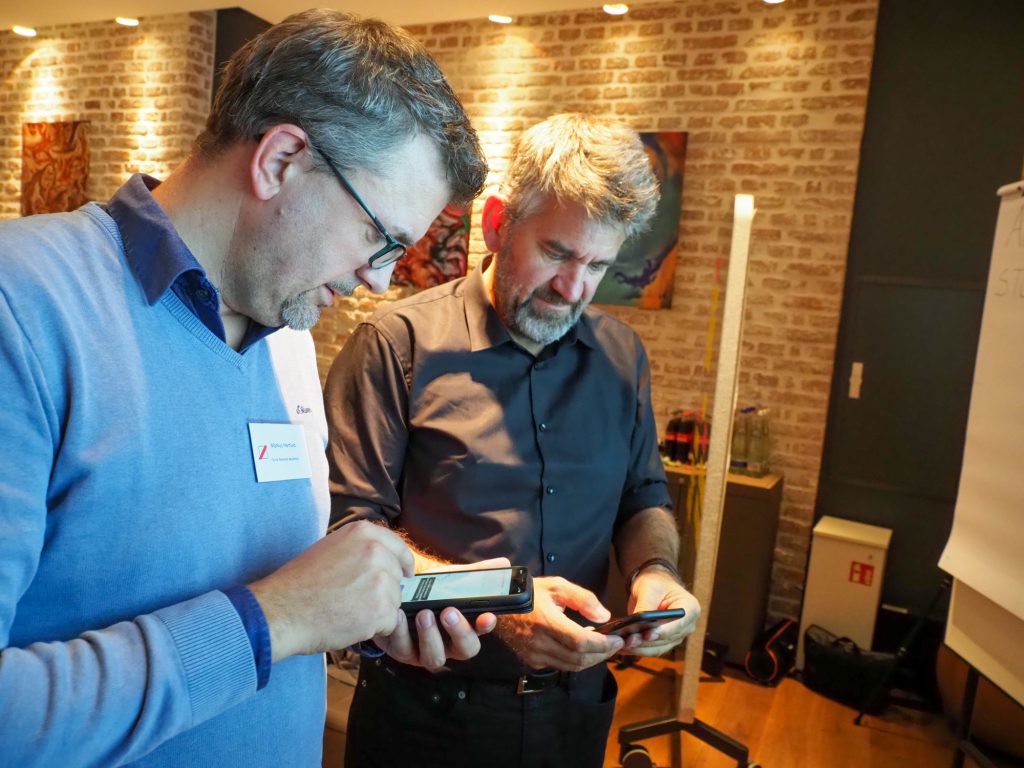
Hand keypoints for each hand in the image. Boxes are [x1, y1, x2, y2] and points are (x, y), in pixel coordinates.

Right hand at [249, 521, 413, 661]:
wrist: (283, 611)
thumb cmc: (300, 583)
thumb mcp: (330, 548)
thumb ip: (360, 549)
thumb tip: (384, 560)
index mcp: (364, 533)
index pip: (399, 547)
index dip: (402, 563)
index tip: (404, 574)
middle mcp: (376, 552)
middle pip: (397, 577)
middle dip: (383, 591)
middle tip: (355, 600)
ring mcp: (381, 581)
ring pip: (395, 601)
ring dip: (378, 611)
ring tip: (348, 611)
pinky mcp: (382, 610)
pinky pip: (390, 622)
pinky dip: (375, 629)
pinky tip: (351, 623)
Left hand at [373, 558, 509, 670]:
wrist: (399, 594)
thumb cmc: (431, 592)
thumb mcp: (452, 580)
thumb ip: (476, 573)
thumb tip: (504, 563)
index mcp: (466, 627)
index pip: (482, 631)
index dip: (486, 626)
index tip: (487, 616)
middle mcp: (450, 645)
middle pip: (464, 650)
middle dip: (458, 632)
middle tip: (449, 612)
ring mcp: (426, 652)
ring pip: (435, 657)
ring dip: (430, 636)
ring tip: (424, 613)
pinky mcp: (402, 651)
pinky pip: (402, 649)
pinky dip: (401, 632)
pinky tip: (400, 615)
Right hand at [495, 576, 624, 670]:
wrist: (500, 605)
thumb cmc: (529, 592)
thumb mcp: (557, 585)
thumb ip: (583, 599)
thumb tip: (605, 616)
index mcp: (546, 622)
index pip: (580, 642)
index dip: (603, 644)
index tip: (618, 639)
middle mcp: (539, 643)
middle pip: (579, 658)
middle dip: (602, 654)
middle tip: (615, 645)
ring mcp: (534, 655)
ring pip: (571, 666)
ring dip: (591, 659)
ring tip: (603, 647)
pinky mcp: (532, 661)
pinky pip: (560, 665)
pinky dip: (576, 660)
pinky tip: (582, 648)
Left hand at [621, 570, 700, 656]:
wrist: (654, 587)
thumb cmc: (656, 583)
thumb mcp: (650, 588)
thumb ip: (646, 605)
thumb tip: (636, 622)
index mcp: (690, 609)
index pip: (679, 624)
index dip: (663, 631)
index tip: (647, 634)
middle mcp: (687, 626)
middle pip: (666, 639)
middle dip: (646, 641)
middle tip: (628, 640)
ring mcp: (676, 636)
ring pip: (657, 648)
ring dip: (639, 648)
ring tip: (622, 645)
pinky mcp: (664, 642)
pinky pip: (651, 649)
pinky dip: (637, 649)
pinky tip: (623, 648)